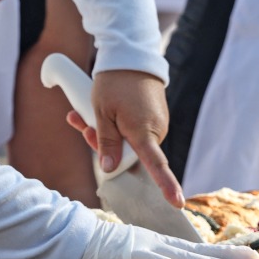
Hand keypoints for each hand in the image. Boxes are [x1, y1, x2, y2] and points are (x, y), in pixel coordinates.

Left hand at [64, 68, 182, 206]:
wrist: (131, 55)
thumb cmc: (114, 82)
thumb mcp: (102, 112)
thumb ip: (106, 143)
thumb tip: (110, 170)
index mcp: (144, 131)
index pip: (157, 165)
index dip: (166, 185)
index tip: (177, 202)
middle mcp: (155, 131)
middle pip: (129, 154)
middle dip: (104, 146)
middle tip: (80, 125)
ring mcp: (156, 124)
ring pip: (128, 142)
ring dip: (105, 133)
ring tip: (82, 114)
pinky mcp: (153, 117)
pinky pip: (132, 130)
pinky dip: (115, 125)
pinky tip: (97, 110)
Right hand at [77, 219, 256, 258]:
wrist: (77, 237)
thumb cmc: (106, 250)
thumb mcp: (138, 254)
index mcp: (163, 245)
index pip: (199, 250)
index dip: (224, 253)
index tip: (249, 257)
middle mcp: (160, 244)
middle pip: (198, 251)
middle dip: (227, 255)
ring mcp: (146, 248)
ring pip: (183, 256)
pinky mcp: (130, 254)